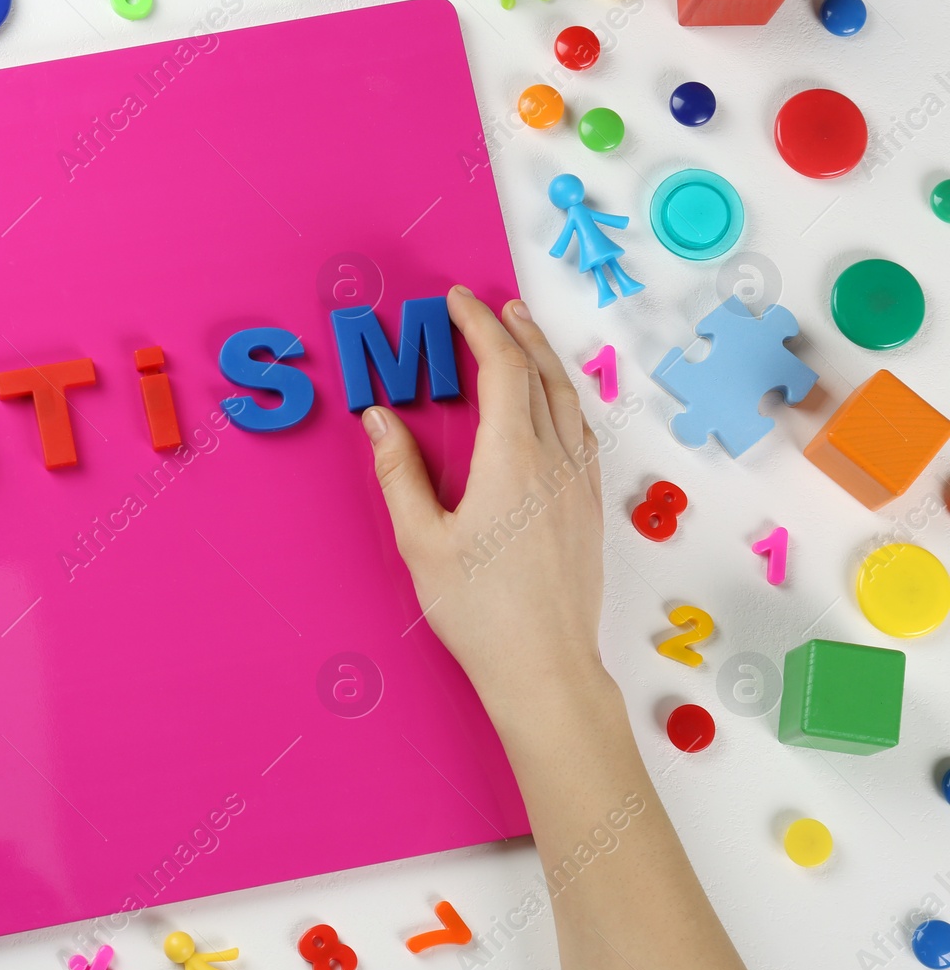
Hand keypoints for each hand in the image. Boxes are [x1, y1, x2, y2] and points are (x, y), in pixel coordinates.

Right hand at [362, 287, 609, 717]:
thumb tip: (380, 418)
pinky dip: (562, 399)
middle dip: (515, 331)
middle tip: (493, 305)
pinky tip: (551, 406)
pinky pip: (581, 432)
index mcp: (512, 460)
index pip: (502, 368)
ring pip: (569, 400)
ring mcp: (579, 485)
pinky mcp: (588, 509)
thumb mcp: (420, 541)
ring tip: (523, 337)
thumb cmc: (477, 611)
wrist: (544, 668)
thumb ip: (400, 473)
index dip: (480, 326)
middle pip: (541, 374)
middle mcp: (555, 460)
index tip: (458, 301)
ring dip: (544, 360)